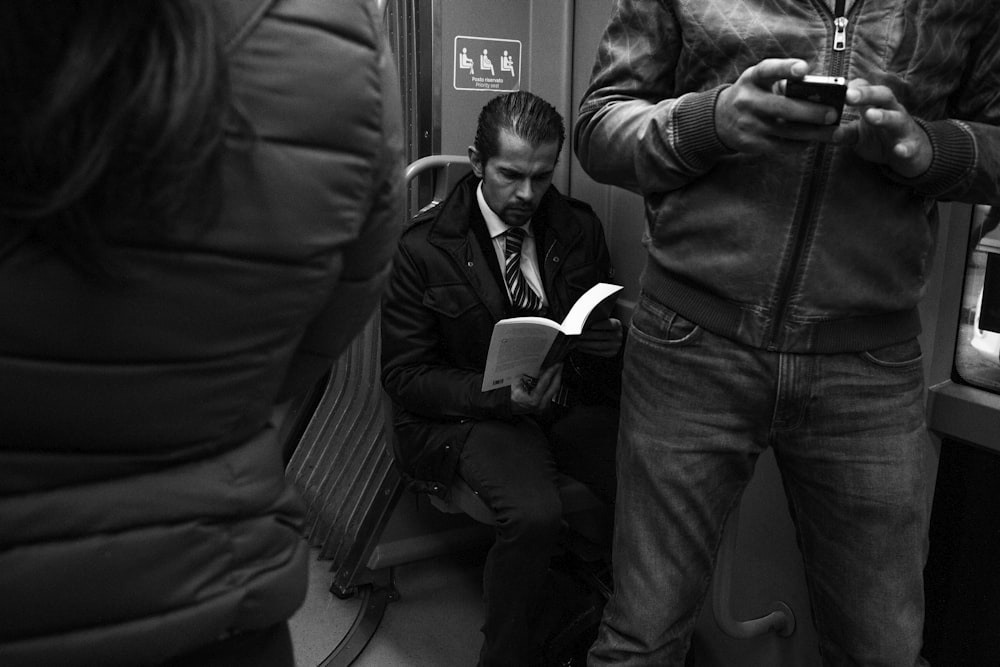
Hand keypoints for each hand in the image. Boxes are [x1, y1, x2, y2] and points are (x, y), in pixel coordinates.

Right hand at [510, 363, 562, 414]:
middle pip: (554, 387)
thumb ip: (529, 374)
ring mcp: (544, 407)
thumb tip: (541, 366)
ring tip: (558, 368)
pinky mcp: (545, 406)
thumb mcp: (517, 382)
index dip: (551, 372)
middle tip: (560, 363)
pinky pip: (552, 393)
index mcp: (533, 400)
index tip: (556, 364)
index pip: (545, 383)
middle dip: (558, 373)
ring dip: (557, 378)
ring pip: (555, 390)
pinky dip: (553, 384)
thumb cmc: (511, 394)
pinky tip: (553, 376)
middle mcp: (540, 405)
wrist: (510, 406)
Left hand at [573, 318, 622, 356]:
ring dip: (585, 344)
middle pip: (602, 335)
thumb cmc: (606, 329)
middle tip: (578, 334)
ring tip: (577, 342)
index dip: (601, 325)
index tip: (591, 326)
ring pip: (598, 345)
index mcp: (617, 325)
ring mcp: (615, 346)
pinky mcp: (610, 353)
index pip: (610, 324)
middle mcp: (618, 336)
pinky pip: (597, 352)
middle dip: (588, 335)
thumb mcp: (606, 323)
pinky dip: (587, 350)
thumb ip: (598, 322)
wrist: (615, 339)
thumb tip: (584, 324)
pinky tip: (581, 347)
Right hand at [716, 58, 841, 153]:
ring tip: (832, 131)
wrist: (720, 120)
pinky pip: (780, 146)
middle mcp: (747, 100)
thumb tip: (821, 93)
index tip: (804, 68)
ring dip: (813, 132)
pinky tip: (811, 140)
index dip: (786, 68)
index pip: (768, 70)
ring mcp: (748, 123)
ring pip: (786, 131)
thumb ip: (784, 82)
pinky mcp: (750, 143)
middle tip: (833, 113)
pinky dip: (799, 144)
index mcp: (752, 79)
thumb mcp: (760, 82)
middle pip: (783, 107)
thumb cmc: (752, 95)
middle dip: (811, 112)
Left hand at [832, 79, 931, 177]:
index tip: (837, 86)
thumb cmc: (879, 138)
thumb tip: (815, 131)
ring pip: (896, 118)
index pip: (866, 88)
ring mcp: (902, 128)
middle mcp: (892, 110)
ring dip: (884, 116)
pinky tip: (899, 150)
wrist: (911, 153)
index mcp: (876, 104)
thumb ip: (840, 131)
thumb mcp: (856, 134)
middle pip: (883, 95)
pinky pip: (909, 146)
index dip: (853, 86)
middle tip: (849, 95)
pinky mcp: (911, 146)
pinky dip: (905, 148)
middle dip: (866, 93)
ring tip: (870, 115)